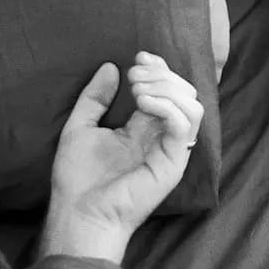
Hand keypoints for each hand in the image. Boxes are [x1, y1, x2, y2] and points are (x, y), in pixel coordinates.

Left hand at [42, 53, 203, 263]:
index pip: (164, 90)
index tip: (138, 56)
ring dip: (167, 88)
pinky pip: (185, 125)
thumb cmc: (77, 177)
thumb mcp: (79, 127)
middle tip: (135, 74)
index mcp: (141, 127)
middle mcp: (159, 136)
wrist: (80, 212)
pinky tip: (145, 103)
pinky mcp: (173, 162)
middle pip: (182, 92)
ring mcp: (169, 149)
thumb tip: (110, 67)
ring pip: (192, 105)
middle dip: (162, 74)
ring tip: (138, 89)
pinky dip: (169, 107)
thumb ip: (95, 98)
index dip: (158, 68)